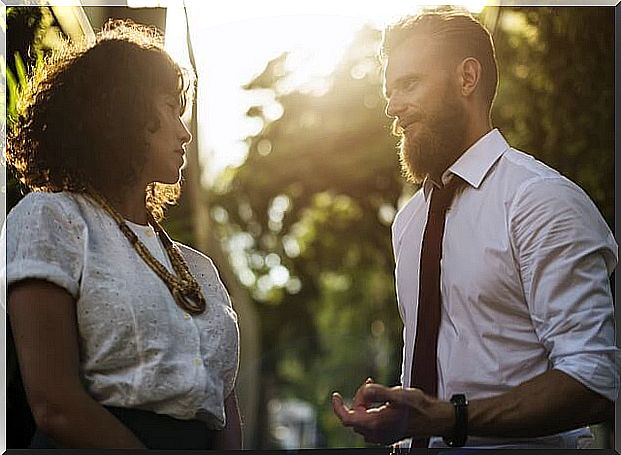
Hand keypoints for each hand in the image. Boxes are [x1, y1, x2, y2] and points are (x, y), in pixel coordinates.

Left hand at [332, 383, 452, 444]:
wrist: (436, 419)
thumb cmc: (420, 407)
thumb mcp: (399, 394)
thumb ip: (379, 392)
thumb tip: (365, 389)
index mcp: (376, 424)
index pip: (347, 418)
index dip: (338, 407)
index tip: (335, 395)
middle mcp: (376, 433)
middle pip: (355, 416)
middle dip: (358, 399)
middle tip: (370, 385)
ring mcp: (382, 435)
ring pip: (363, 419)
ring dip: (365, 403)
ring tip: (375, 388)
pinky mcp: (388, 433)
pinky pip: (371, 422)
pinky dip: (371, 409)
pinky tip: (381, 398)